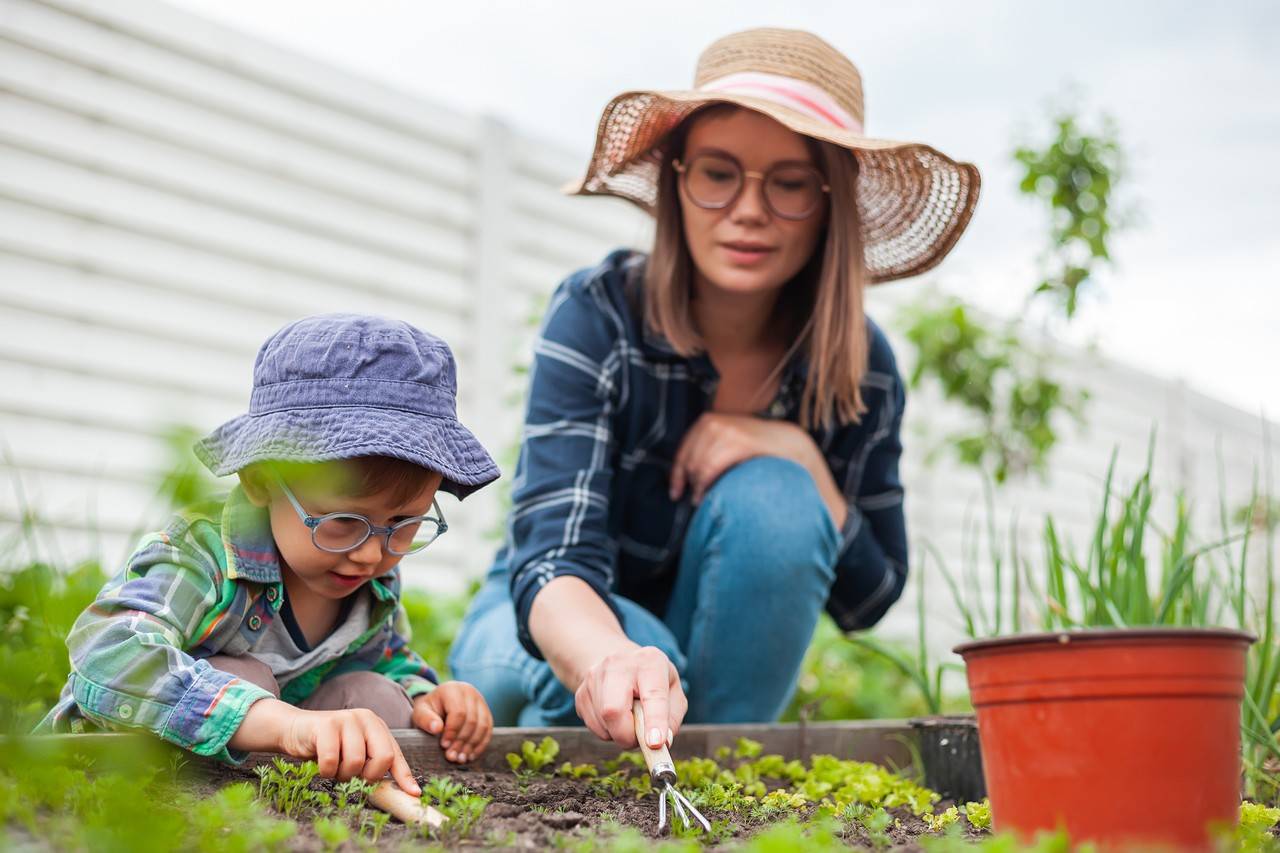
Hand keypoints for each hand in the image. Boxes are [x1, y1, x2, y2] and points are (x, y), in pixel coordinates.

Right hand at [276, 703, 418, 794]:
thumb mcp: (355, 752)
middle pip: (382, 757)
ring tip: (334, 768)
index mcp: (377, 726)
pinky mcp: (326, 725)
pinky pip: (332, 760)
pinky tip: (321, 764)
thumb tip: (399, 791)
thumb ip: (373, 764)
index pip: (395, 754)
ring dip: (342, 774)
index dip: (405, 776)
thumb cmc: (328, 746)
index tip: (414, 794)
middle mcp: (366, 719)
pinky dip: (326, 770)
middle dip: (368, 776)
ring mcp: (347, 719)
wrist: (294, 729)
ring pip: (356, 762)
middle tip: (352, 776)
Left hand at [411, 682, 492, 763]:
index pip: (458, 712)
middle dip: (462, 741)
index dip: (452, 731)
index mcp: (452, 689)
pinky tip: (470, 755)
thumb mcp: (420, 712)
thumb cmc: (428, 710)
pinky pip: (488, 730)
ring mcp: (480, 701)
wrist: (438, 705)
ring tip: (460, 759)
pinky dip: (480, 745)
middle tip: (452, 757)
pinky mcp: (486, 712)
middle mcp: (469, 692)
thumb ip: (426, 719)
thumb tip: (437, 728)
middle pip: (472, 720)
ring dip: (472, 745)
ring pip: (483, 726)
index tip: (444, 746)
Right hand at [574, 643, 685, 748]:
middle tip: (639, 740)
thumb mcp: (673, 691)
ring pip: (604, 723)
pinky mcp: (581, 693)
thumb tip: (659, 743)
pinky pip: (593, 727)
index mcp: (650, 662)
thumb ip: (671, 718)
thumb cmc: (652, 680)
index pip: (652, 695)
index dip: (654, 721)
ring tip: (630, 719)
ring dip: (619, 733)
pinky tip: (616, 716)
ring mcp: (595, 677)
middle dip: (627, 735)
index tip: (655, 743)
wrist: (622, 663)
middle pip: (614, 710)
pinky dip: (608, 731)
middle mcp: (618, 664)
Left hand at [670, 413, 813, 504]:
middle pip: (690, 462)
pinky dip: (707, 484)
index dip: (676, 476)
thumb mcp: (725, 440)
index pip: (682, 452)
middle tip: (696, 498)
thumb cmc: (754, 446)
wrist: (784, 440)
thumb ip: (707, 450)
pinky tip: (708, 494)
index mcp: (705, 421)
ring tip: (703, 498)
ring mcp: (724, 430)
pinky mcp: (736, 441)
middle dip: (690, 483)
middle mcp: (711, 422)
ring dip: (699, 486)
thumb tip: (687, 474)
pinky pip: (711, 468)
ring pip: (699, 467)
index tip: (675, 492)